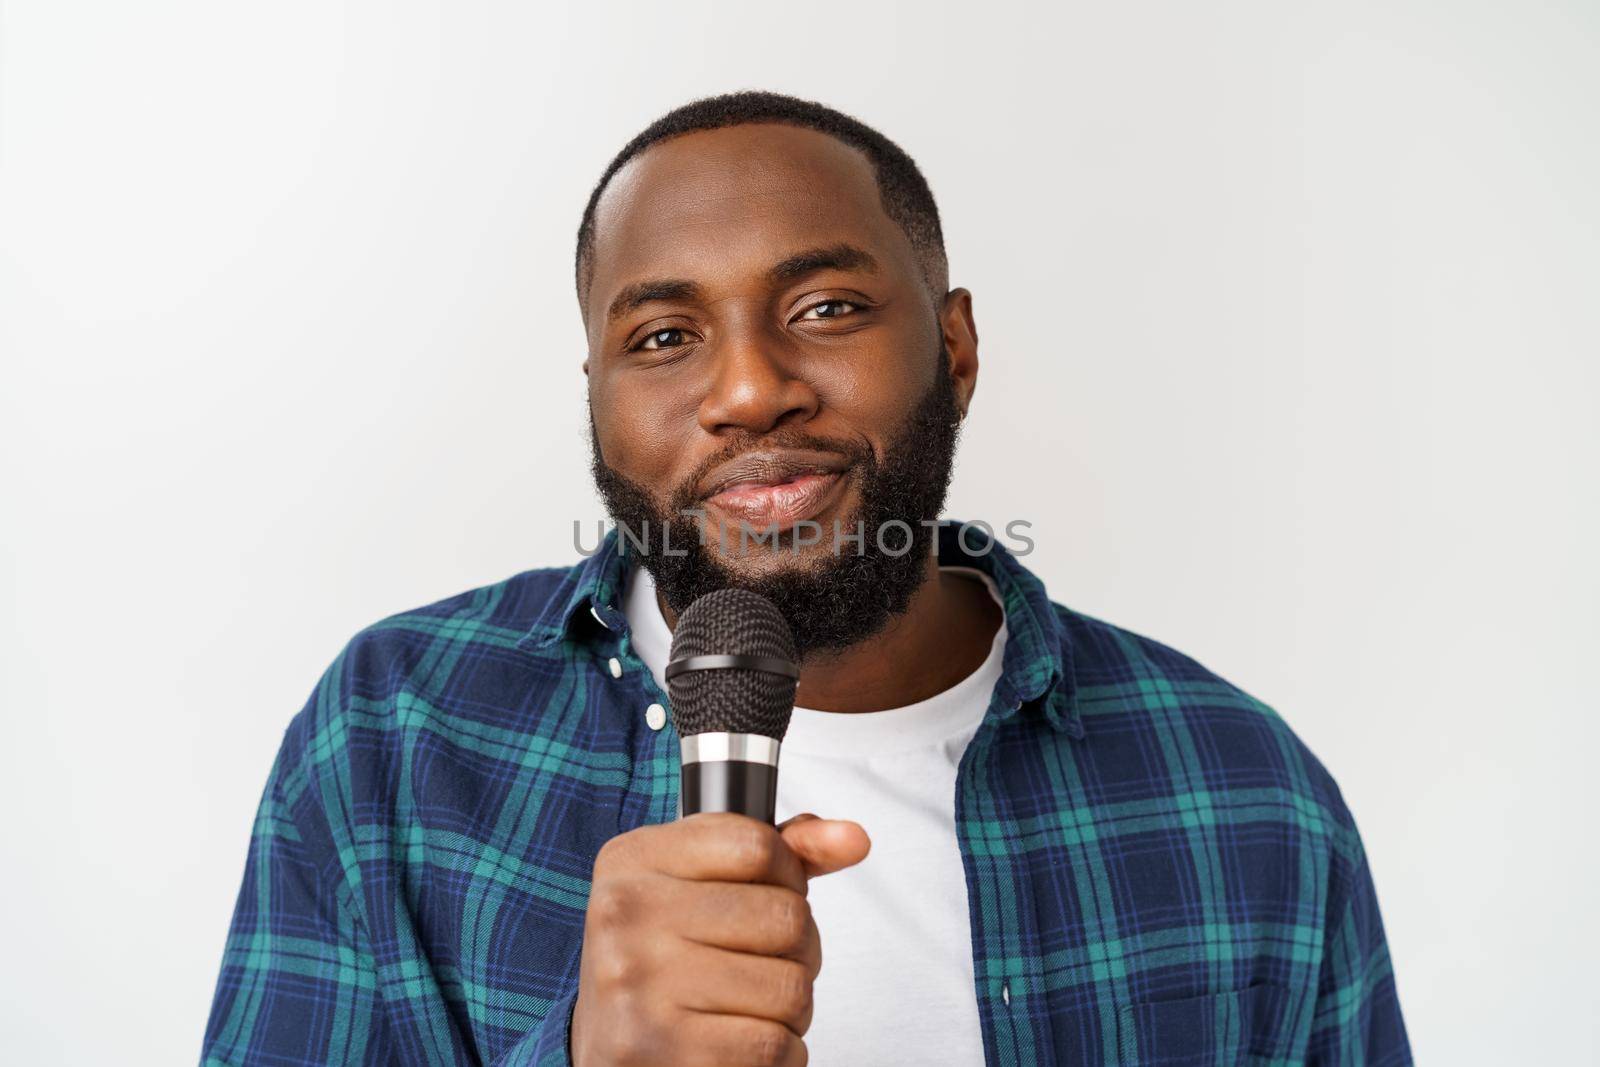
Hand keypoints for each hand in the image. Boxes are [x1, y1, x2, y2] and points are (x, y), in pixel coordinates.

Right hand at [570, 812, 870, 1065]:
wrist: (606, 1048)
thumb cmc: (665, 958)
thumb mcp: (704, 885)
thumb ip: (780, 853)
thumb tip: (852, 838)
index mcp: (633, 861)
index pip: (758, 844)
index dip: (788, 875)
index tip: (771, 894)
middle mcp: (625, 914)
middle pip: (786, 916)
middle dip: (798, 948)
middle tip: (763, 962)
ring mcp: (637, 983)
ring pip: (790, 987)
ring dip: (792, 1007)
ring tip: (751, 1006)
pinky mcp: (657, 1050)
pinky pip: (774, 1046)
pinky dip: (781, 1052)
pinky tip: (742, 1043)